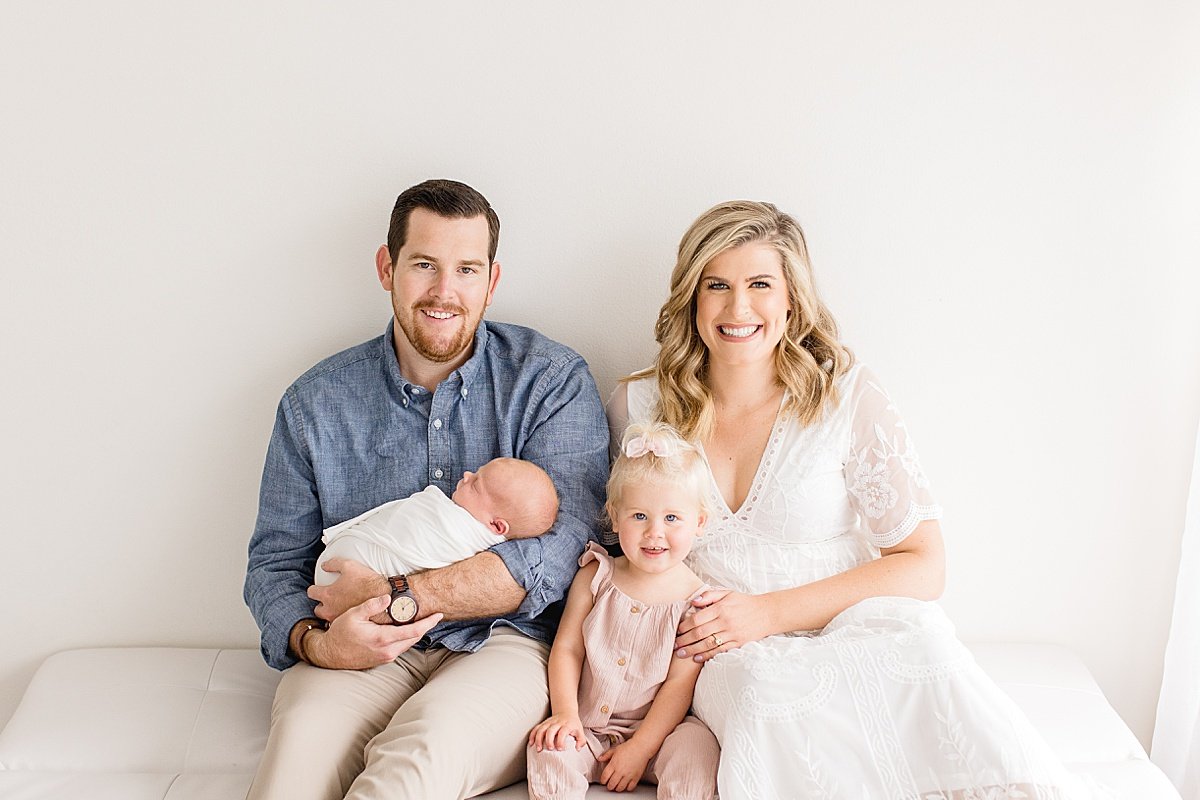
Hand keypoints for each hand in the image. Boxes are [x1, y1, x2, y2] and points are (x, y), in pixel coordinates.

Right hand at [306, 595, 441, 669]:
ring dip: (416, 632)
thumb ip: (372, 605)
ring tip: (423, 619)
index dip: (428, 623)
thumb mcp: (353, 615)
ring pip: (408, 643)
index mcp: (383, 638)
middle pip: (415, 637)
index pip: (414, 631)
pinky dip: (407, 638)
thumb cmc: (340, 633)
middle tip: (434, 613)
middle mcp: (387, 650)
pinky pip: (400, 647)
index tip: (439, 615)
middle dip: (426, 626)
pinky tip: (407, 629)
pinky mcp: (383, 660)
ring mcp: (386, 657)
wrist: (329, 654)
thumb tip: (388, 597)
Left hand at [308, 558, 389, 621]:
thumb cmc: (367, 582)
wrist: (384, 597)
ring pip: (329, 618)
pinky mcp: (350, 624)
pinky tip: (350, 613)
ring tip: (340, 607)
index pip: (311, 592)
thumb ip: (334, 564)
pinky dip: (343, 619)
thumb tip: (324, 565)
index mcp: (328, 594)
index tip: (318, 588)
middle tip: (329, 599)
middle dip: (321, 604)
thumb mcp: (349, 566)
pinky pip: (342, 624)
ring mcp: (340, 619)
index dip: (314, 589)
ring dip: (332, 613)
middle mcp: (331, 609)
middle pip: (317, 610)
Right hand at [528, 712, 586, 751]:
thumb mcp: (580, 731)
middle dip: (549, 740)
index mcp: (567, 725)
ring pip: (542, 729)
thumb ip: (581, 740)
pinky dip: (533, 735)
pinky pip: (536, 728)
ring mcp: (549, 722)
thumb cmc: (573, 724)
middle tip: (549, 749)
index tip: (560, 749)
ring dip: (538, 739)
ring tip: (538, 749)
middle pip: (551, 730)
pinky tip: (531, 743)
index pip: (563, 732)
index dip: (560, 740)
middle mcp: (557, 723)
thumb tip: (577, 749)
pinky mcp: (544, 723)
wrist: (566, 712)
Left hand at [596, 738, 652, 791]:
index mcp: (613, 764)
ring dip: (617, 788)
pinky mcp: (635, 777)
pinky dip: (627, 788)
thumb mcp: (615, 749)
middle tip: (610, 784)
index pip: (604, 777)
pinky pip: (630, 787)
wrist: (641, 747)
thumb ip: (606, 755)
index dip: (603, 780)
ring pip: (620, 788)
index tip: (603, 780)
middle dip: (609, 786)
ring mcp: (628, 775)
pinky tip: (626, 785)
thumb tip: (600, 758)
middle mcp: (620, 771)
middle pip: (611, 784)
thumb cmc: (629, 747)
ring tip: (617, 786)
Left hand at [674, 589, 772, 662]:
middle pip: (700, 633)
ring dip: (692, 650)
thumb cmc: (744, 602)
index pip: (697, 618)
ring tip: (680, 654)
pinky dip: (707, 655)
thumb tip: (693, 602)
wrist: (767, 613)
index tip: (677, 630)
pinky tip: (696, 658)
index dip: (684, 626)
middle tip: (674, 645)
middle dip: (684, 640)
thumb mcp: (727, 593)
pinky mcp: (738, 643)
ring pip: (708, 644)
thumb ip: (709, 595)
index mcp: (721, 608)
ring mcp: (732, 633)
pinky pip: (719, 651)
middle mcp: (725, 621)